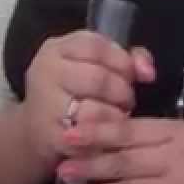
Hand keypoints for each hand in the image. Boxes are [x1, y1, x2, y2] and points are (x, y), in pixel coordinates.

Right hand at [19, 30, 155, 164]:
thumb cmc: (71, 94)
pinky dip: (104, 136)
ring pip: (95, 110)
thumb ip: (125, 60)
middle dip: (122, 92)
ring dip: (115, 117)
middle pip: (98, 78)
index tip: (132, 75)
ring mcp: (45, 104)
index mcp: (56, 49)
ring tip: (116, 118)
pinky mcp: (50, 135)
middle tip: (126, 102)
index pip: (96, 46)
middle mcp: (46, 72)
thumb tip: (148, 72)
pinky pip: (90, 137)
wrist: (35, 131)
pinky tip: (106, 135)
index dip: (122, 61)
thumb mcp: (92, 66)